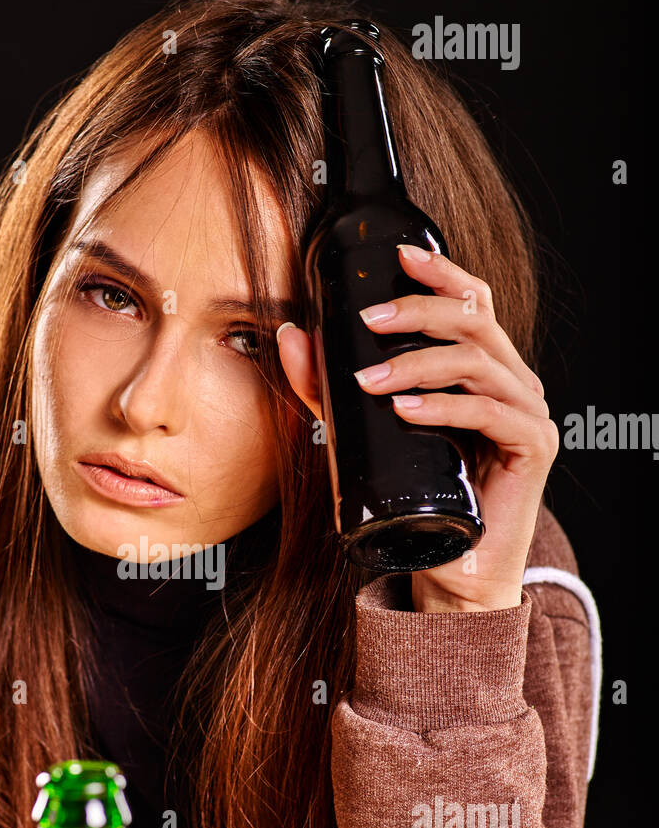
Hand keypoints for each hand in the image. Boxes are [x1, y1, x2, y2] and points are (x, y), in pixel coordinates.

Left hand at [277, 244, 558, 611]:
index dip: (441, 273)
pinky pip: (491, 413)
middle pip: (476, 321)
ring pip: (480, 363)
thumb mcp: (361, 434)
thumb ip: (329, 389)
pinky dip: (445, 408)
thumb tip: (294, 336)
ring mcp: (528, 414)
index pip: (473, 302)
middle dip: (419, 312)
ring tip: (371, 379)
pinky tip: (407, 410)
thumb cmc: (411, 500)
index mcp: (484, 370)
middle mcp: (514, 383)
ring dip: (419, 363)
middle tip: (369, 320)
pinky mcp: (533, 449)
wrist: (450, 570)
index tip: (399, 256)